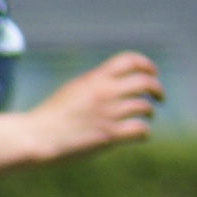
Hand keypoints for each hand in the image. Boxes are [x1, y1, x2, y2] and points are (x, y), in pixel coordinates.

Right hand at [26, 52, 162, 160]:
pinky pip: (140, 129)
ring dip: (149, 111)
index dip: (146, 65)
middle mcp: (104, 92)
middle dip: (157, 89)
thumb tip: (114, 83)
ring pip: (145, 106)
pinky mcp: (109, 135)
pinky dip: (145, 132)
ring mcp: (108, 113)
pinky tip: (140, 135)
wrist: (37, 136)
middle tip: (159, 97)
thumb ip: (95, 85)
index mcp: (94, 78)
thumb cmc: (52, 116)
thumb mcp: (74, 89)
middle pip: (145, 82)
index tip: (152, 73)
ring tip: (147, 115)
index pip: (129, 60)